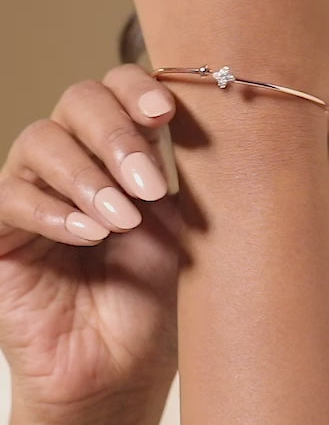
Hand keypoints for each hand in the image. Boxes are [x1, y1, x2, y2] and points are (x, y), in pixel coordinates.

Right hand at [0, 64, 178, 420]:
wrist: (127, 359)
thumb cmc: (160, 285)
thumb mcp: (182, 218)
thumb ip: (178, 166)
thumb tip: (193, 115)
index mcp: (124, 144)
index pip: (117, 85)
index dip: (137, 88)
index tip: (165, 114)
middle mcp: (78, 155)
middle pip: (78, 99)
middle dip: (116, 134)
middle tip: (148, 184)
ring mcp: (36, 189)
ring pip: (41, 140)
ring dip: (88, 176)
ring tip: (123, 221)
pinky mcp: (2, 231)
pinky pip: (10, 197)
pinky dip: (54, 210)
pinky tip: (89, 234)